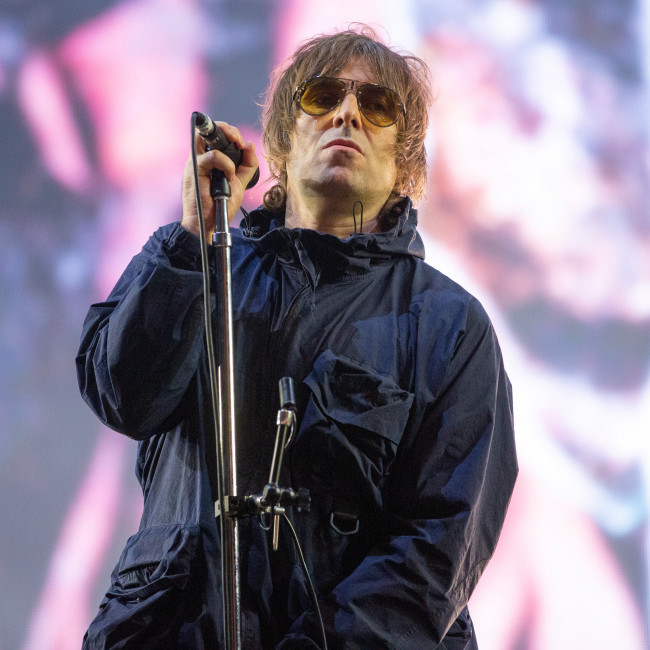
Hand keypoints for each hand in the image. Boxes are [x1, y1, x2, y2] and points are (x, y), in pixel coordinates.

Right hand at [181, 121, 257, 237]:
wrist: (210, 224)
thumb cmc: (220, 206)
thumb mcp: (239, 183)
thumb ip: (246, 166)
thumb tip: (250, 146)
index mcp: (208, 160)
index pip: (215, 135)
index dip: (230, 133)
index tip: (243, 144)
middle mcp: (200, 157)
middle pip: (209, 129)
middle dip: (228, 129)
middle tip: (240, 141)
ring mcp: (195, 162)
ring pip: (206, 135)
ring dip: (226, 138)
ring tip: (237, 150)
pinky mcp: (195, 169)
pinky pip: (213, 156)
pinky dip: (226, 164)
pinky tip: (229, 177)